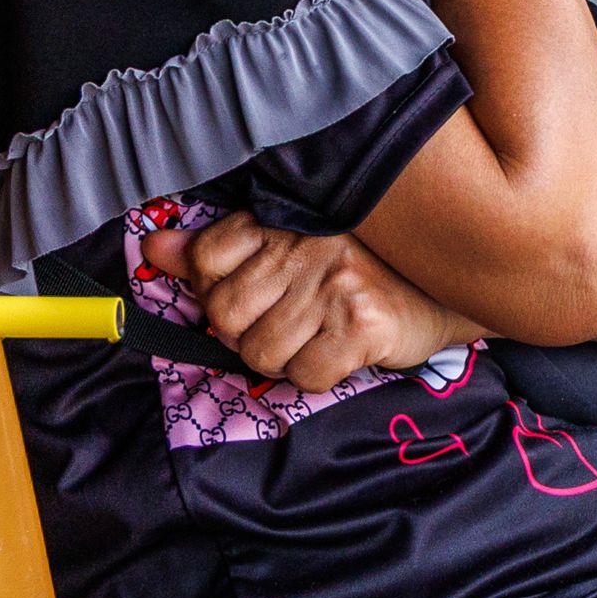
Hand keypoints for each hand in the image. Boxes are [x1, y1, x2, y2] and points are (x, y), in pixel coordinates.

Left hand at [142, 210, 472, 392]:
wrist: (442, 294)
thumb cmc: (354, 273)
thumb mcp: (284, 248)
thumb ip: (215, 249)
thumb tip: (154, 246)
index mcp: (281, 221)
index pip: (205, 260)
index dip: (219, 291)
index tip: (255, 294)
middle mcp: (305, 246)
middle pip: (224, 315)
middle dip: (248, 333)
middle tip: (288, 323)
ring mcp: (335, 284)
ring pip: (259, 353)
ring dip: (285, 358)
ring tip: (317, 335)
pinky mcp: (363, 325)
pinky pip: (304, 377)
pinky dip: (318, 375)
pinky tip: (340, 351)